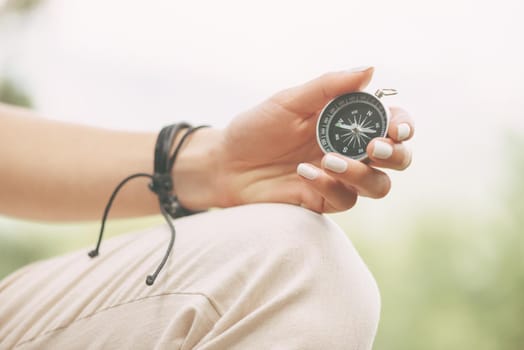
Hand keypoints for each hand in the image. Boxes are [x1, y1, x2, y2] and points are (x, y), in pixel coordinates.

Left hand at [178, 67, 414, 212]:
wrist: (227, 163)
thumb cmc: (257, 128)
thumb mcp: (289, 102)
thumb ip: (328, 87)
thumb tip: (369, 70)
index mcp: (347, 123)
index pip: (390, 123)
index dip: (402, 125)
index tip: (396, 128)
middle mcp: (350, 151)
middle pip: (397, 159)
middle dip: (397, 155)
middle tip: (376, 148)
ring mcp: (339, 178)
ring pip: (378, 186)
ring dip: (361, 173)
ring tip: (329, 159)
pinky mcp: (324, 200)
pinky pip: (344, 199)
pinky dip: (330, 185)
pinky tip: (304, 173)